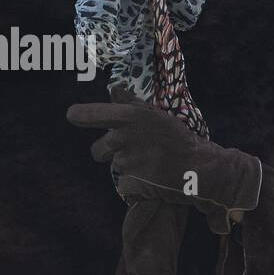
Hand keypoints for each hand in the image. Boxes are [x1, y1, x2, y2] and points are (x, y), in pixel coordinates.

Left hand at [66, 89, 262, 232]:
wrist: (201, 169)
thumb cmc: (178, 139)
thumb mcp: (157, 116)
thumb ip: (131, 103)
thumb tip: (112, 88)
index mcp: (129, 117)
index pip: (90, 114)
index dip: (79, 115)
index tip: (72, 115)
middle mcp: (123, 138)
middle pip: (98, 151)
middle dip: (109, 154)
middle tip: (135, 153)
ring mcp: (126, 163)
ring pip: (115, 168)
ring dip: (127, 168)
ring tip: (150, 165)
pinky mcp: (131, 184)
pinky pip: (124, 186)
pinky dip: (134, 186)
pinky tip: (152, 179)